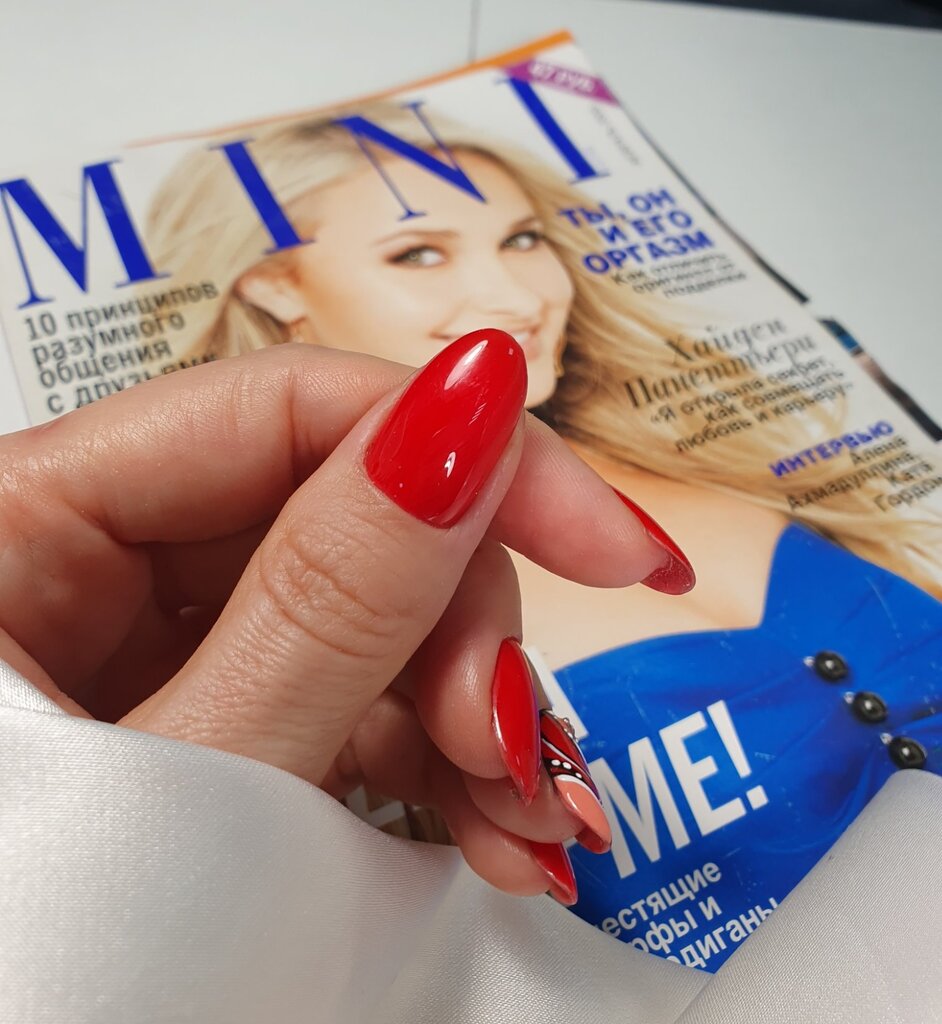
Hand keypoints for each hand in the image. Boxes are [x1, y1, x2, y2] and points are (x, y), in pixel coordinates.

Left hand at [0, 330, 678, 901]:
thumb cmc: (31, 983)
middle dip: (468, 630)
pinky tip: (494, 826)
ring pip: (372, 615)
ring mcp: (157, 650)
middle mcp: (87, 570)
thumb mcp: (194, 795)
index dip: (472, 454)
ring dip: (475, 713)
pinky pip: (356, 697)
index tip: (611, 540)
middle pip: (345, 515)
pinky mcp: (217, 718)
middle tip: (524, 742)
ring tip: (529, 817)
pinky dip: (439, 762)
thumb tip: (471, 418)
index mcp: (20, 527)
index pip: (284, 412)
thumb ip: (330, 606)